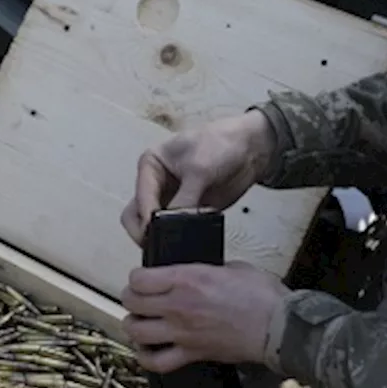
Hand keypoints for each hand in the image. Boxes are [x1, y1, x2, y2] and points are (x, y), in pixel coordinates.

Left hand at [120, 262, 288, 369]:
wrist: (280, 326)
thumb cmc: (262, 296)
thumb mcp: (231, 267)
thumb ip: (206, 269)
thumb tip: (196, 273)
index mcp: (187, 279)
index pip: (139, 279)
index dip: (137, 278)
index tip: (143, 278)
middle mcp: (178, 305)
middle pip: (132, 302)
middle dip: (132, 298)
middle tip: (139, 297)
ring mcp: (183, 332)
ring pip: (137, 331)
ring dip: (133, 325)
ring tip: (140, 321)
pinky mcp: (192, 353)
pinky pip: (157, 362)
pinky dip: (146, 357)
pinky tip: (147, 350)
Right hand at [121, 111, 275, 244]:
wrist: (250, 148)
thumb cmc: (220, 143)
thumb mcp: (199, 169)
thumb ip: (185, 199)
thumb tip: (174, 226)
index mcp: (151, 165)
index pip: (141, 195)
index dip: (146, 215)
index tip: (153, 230)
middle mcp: (156, 183)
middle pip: (137, 213)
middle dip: (143, 230)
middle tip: (155, 243)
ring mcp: (171, 198)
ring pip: (154, 224)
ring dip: (160, 235)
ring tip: (172, 244)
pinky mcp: (188, 210)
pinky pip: (176, 229)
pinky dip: (179, 236)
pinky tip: (188, 240)